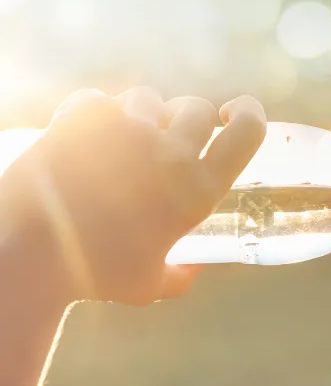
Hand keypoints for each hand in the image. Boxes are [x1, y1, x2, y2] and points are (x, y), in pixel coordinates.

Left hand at [0, 87, 266, 304]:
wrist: (26, 252)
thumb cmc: (92, 276)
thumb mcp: (149, 286)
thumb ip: (180, 276)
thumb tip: (194, 269)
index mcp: (198, 192)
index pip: (248, 132)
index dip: (250, 115)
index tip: (236, 115)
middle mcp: (170, 154)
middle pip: (198, 108)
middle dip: (188, 120)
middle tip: (169, 142)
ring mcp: (127, 129)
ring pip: (149, 99)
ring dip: (141, 116)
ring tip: (119, 145)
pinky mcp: (84, 116)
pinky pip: (100, 99)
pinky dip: (94, 115)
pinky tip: (83, 140)